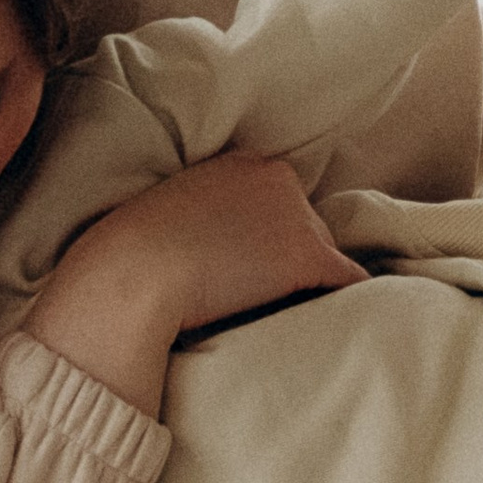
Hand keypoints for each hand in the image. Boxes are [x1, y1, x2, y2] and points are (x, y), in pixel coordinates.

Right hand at [41, 151, 360, 352]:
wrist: (133, 273)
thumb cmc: (135, 255)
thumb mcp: (170, 214)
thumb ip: (205, 217)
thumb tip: (220, 254)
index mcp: (243, 163)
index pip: (279, 201)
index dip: (268, 239)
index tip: (250, 266)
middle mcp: (278, 177)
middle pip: (307, 226)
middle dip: (289, 260)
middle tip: (257, 295)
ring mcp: (296, 215)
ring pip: (323, 256)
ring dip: (306, 283)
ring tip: (275, 313)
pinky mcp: (307, 255)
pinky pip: (347, 280)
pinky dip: (348, 302)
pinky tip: (347, 320)